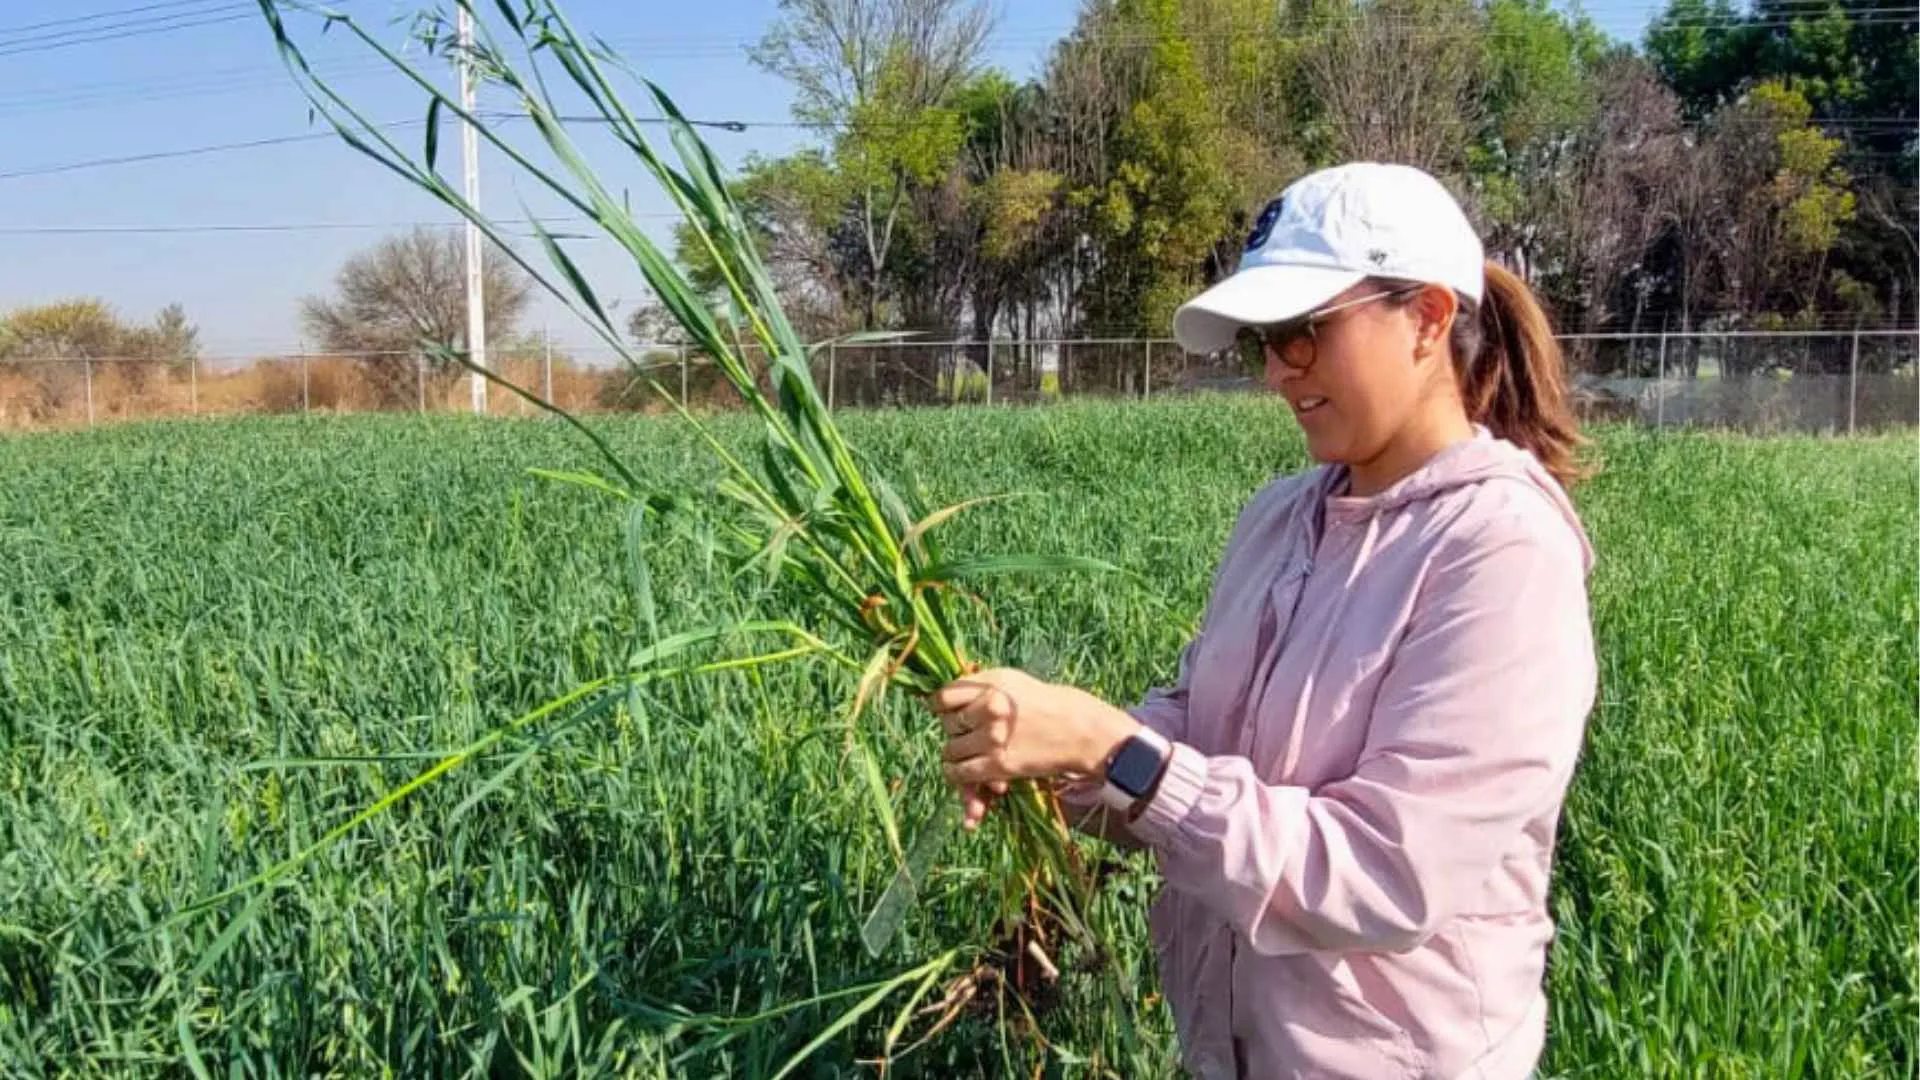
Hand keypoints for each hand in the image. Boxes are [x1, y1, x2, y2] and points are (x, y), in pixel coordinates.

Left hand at [928, 668, 1140, 827]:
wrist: (1080, 731)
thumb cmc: (1045, 703)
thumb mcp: (1011, 680)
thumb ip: (977, 685)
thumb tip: (939, 698)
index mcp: (991, 684)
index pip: (943, 696)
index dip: (940, 707)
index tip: (946, 713)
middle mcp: (989, 708)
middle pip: (947, 725)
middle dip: (953, 731)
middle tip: (967, 734)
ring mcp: (993, 738)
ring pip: (949, 751)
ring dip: (955, 755)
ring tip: (967, 754)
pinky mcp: (999, 765)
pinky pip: (960, 773)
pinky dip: (957, 775)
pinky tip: (963, 772)